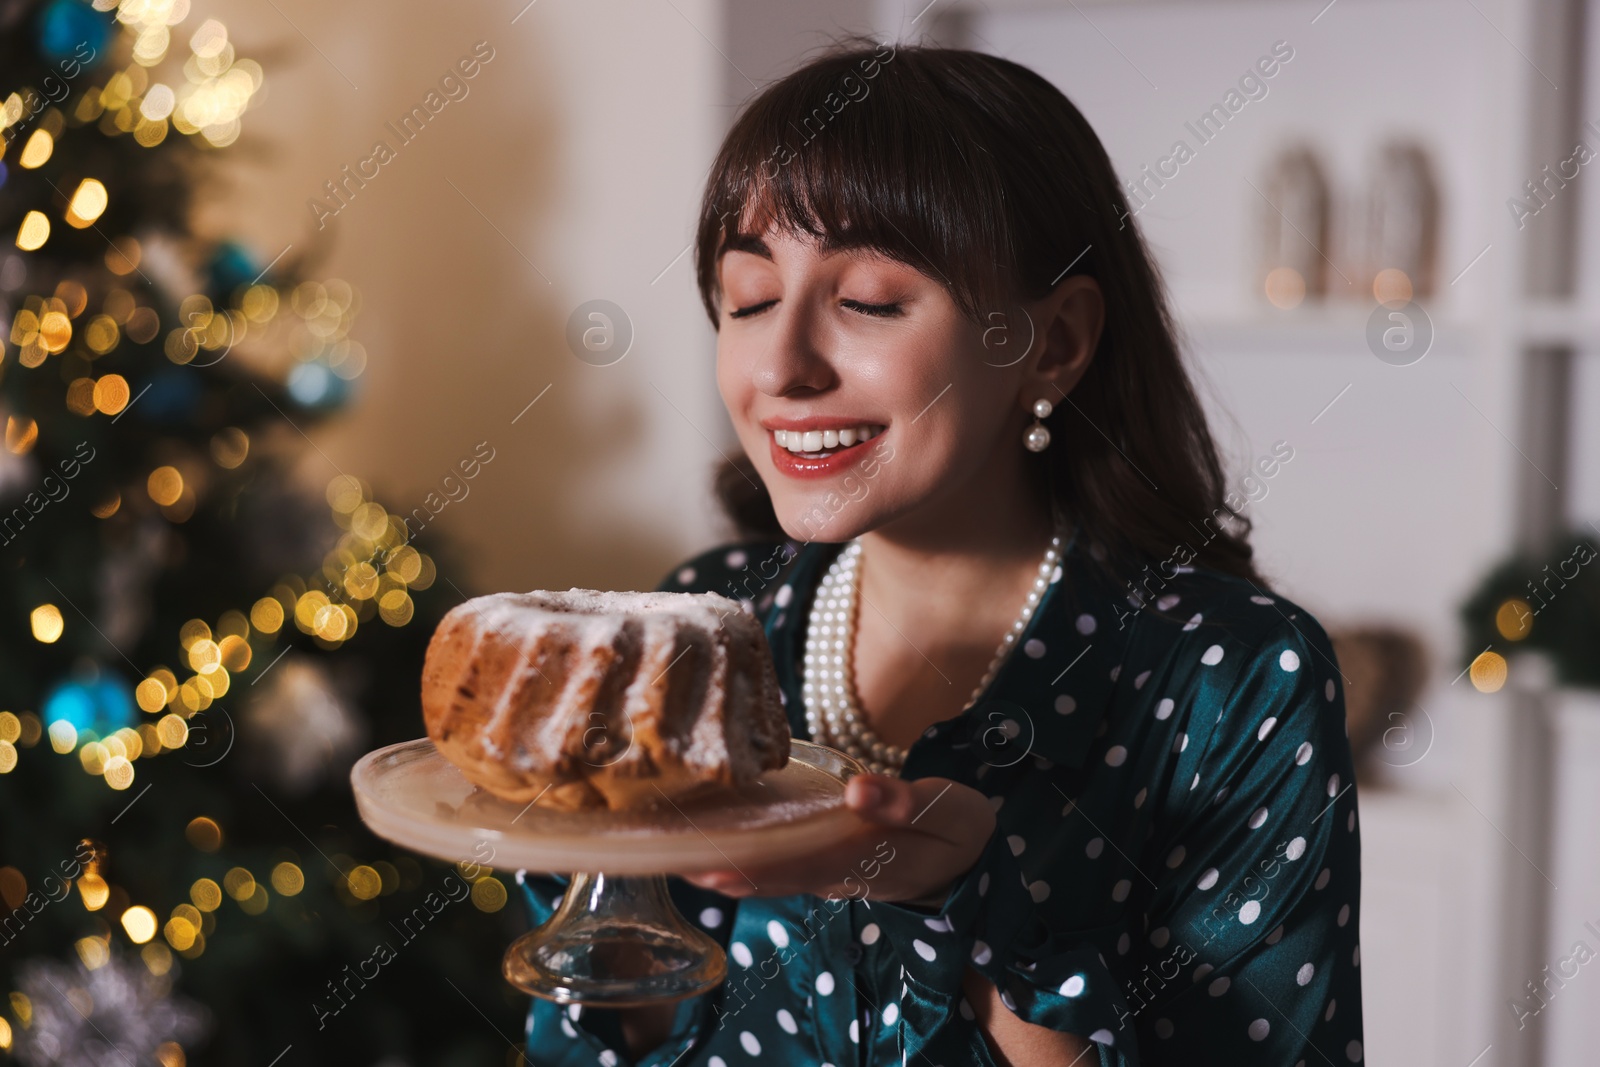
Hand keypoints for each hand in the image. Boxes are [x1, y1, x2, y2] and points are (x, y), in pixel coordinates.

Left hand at [683, 774, 994, 904]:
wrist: (974, 858)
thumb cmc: (958, 829)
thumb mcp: (947, 813)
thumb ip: (903, 802)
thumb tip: (857, 790)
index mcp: (864, 862)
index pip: (796, 867)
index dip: (749, 868)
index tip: (705, 864)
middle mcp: (836, 874)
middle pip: (768, 875)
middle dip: (717, 869)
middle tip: (665, 857)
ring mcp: (828, 872)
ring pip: (767, 872)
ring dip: (722, 864)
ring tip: (673, 852)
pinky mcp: (826, 861)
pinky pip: (778, 861)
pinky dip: (743, 852)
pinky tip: (714, 838)